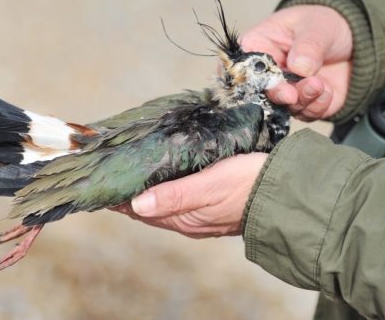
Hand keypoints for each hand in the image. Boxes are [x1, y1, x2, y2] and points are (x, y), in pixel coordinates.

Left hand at [112, 153, 267, 237]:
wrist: (287, 192)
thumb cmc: (248, 186)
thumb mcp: (209, 186)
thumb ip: (175, 196)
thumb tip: (136, 205)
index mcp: (182, 218)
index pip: (137, 209)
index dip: (116, 195)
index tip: (98, 179)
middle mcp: (187, 219)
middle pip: (146, 205)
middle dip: (127, 189)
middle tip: (108, 166)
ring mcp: (200, 212)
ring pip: (162, 199)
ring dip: (145, 185)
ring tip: (129, 165)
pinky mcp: (212, 202)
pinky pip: (179, 193)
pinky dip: (165, 182)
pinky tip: (164, 169)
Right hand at [241, 5, 352, 119]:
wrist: (351, 41)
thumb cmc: (322, 25)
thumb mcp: (316, 26)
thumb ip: (308, 45)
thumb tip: (300, 66)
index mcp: (259, 48)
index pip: (242, 67)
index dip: (249, 79)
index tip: (265, 82)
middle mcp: (268, 75)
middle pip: (261, 93)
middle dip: (279, 95)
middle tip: (291, 94)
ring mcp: (287, 92)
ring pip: (285, 108)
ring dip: (302, 100)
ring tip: (318, 84)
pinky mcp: (307, 106)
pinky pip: (308, 114)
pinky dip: (318, 106)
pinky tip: (327, 90)